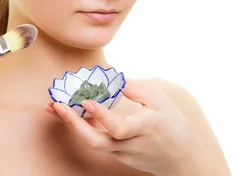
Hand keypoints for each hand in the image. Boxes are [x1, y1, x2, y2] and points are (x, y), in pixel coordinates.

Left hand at [46, 80, 203, 174]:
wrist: (181, 160)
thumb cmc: (174, 126)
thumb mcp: (162, 102)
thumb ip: (138, 89)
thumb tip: (114, 76)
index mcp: (145, 127)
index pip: (119, 128)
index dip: (102, 116)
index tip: (87, 102)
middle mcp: (131, 143)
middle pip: (97, 142)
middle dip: (74, 124)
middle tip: (58, 106)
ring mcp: (123, 153)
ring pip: (93, 142)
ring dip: (72, 125)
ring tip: (55, 107)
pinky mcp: (118, 156)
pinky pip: (97, 141)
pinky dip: (82, 127)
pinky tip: (70, 114)